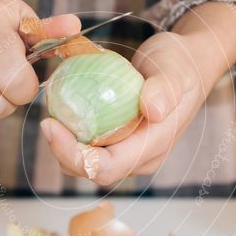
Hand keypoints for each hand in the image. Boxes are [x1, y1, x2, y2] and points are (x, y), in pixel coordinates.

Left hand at [40, 1, 235, 184]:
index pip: (106, 168)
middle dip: (63, 153)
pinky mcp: (120, 143)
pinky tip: (63, 113)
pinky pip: (90, 148)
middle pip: (91, 171)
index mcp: (153, 147)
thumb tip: (152, 110)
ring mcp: (130, 153)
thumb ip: (166, 89)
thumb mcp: (175, 69)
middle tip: (47, 120)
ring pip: (87, 164)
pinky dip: (72, 136)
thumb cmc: (182, 64)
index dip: (74, 156)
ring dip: (64, 147)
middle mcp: (140, 157)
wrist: (188, 65)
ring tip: (52, 116)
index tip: (53, 126)